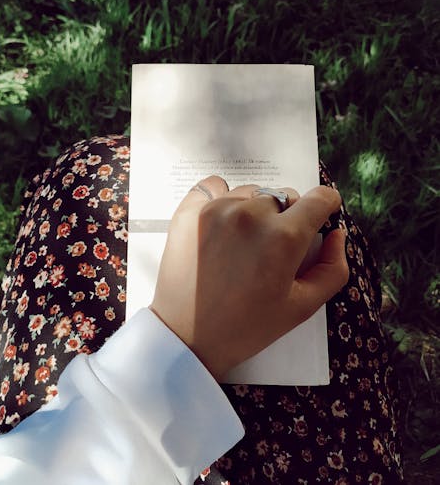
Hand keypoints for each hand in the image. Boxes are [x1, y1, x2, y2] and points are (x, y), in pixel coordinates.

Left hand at [149, 176, 348, 380]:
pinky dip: (220, 199)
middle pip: (284, 196)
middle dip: (285, 218)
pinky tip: (219, 226)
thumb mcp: (302, 307)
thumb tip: (336, 232)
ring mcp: (217, 209)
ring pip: (251, 192)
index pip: (320, 198)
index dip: (325, 209)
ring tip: (241, 245)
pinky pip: (213, 186)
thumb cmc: (247, 326)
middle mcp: (251, 214)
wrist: (187, 337)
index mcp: (283, 237)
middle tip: (270, 251)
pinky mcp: (189, 210)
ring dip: (253, 210)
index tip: (319, 219)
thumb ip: (333, 268)